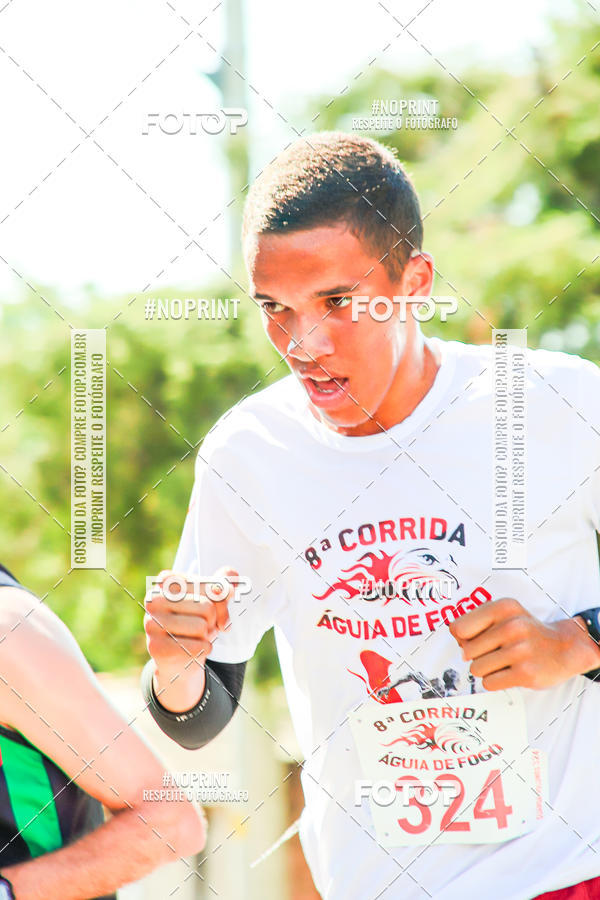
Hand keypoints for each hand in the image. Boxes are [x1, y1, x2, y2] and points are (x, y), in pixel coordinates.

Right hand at [144, 567, 237, 710]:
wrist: (182, 655)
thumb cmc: (198, 619)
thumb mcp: (215, 599)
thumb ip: (224, 586)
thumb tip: (222, 590)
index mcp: (166, 580)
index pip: (210, 585)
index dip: (220, 599)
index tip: (213, 604)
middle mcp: (153, 599)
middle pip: (207, 607)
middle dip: (213, 621)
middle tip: (203, 625)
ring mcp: (151, 623)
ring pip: (201, 627)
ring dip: (207, 636)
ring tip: (196, 637)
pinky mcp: (155, 647)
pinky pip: (198, 647)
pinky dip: (204, 650)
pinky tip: (192, 649)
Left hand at [448, 597, 599, 690]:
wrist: (565, 648)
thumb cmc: (527, 631)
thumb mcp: (505, 614)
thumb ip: (477, 623)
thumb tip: (459, 645)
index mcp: (503, 608)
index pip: (459, 628)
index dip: (463, 638)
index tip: (476, 639)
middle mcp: (512, 626)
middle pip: (467, 651)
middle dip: (477, 655)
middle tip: (496, 652)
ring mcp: (520, 650)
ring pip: (476, 669)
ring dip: (486, 670)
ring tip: (504, 662)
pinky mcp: (525, 673)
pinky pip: (489, 683)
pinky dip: (495, 681)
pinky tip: (509, 672)